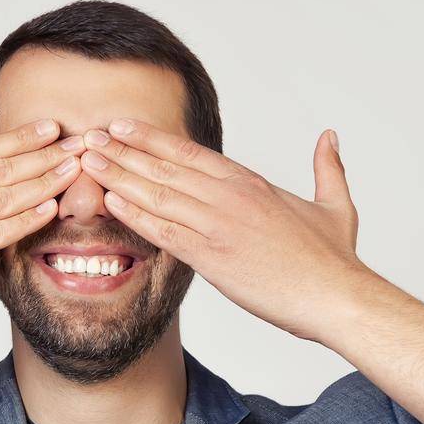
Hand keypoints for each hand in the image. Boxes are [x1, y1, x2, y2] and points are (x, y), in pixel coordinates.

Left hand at [78, 118, 367, 344]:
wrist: (336, 296)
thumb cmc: (334, 259)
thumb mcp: (335, 204)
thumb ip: (328, 168)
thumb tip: (329, 137)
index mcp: (250, 183)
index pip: (190, 152)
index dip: (152, 138)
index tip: (123, 127)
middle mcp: (230, 197)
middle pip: (165, 167)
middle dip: (122, 150)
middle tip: (88, 137)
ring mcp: (218, 225)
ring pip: (158, 193)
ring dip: (118, 175)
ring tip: (87, 161)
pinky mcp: (212, 258)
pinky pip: (164, 232)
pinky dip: (135, 215)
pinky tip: (110, 202)